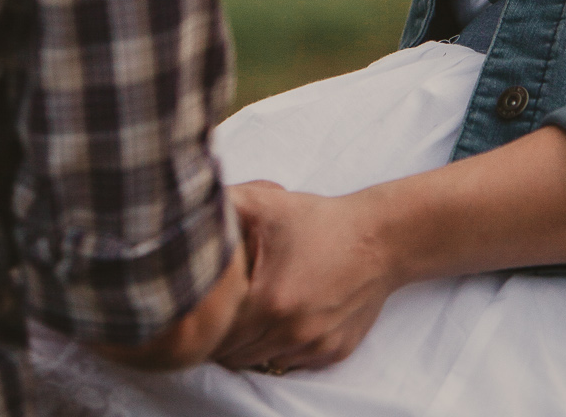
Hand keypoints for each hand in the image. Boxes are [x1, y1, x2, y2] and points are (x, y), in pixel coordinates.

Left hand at [213, 180, 396, 375]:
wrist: (379, 238)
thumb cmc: (321, 220)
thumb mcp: (269, 202)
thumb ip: (225, 204)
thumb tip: (186, 205)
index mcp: (270, 299)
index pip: (215, 332)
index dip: (201, 320)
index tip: (198, 305)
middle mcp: (291, 332)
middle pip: (234, 355)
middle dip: (221, 337)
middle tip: (218, 311)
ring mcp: (313, 347)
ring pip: (261, 363)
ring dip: (248, 346)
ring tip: (247, 314)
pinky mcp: (331, 353)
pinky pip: (290, 364)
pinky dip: (277, 349)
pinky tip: (277, 321)